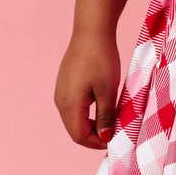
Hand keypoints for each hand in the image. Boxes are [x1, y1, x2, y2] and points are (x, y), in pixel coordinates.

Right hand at [54, 31, 121, 148]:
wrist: (91, 31)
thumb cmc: (101, 59)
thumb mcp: (108, 90)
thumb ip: (106, 116)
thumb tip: (105, 138)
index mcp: (69, 104)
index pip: (79, 136)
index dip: (97, 143)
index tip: (115, 140)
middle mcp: (60, 101)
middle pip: (74, 130)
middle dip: (94, 136)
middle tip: (114, 133)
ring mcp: (60, 92)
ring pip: (73, 119)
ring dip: (90, 125)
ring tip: (110, 121)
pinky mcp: (64, 85)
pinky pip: (72, 107)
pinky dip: (86, 114)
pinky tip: (101, 107)